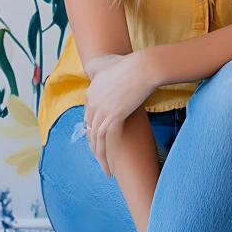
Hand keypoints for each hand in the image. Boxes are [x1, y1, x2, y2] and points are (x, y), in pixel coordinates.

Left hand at [83, 50, 156, 176]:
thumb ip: (95, 66)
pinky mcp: (113, 117)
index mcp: (90, 92)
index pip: (88, 116)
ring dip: (100, 158)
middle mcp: (92, 102)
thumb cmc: (129, 63)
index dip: (93, 130)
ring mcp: (101, 111)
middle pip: (90, 130)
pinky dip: (106, 157)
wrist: (142, 67)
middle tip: (101, 158)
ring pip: (96, 140)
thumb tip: (89, 69)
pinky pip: (106, 142)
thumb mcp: (106, 61)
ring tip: (106, 170)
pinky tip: (111, 168)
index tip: (99, 141)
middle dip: (95, 146)